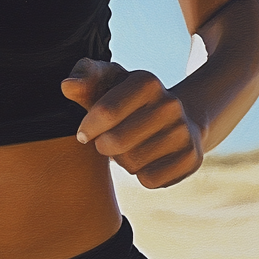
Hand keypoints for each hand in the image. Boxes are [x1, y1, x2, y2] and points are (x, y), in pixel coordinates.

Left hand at [61, 58, 202, 187]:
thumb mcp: (104, 83)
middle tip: (105, 142)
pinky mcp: (191, 158)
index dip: (88, 128)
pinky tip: (145, 159)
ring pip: (133, 163)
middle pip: (117, 142)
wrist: (171, 116)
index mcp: (146, 81)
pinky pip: (150, 180)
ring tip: (127, 147)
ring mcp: (184, 131)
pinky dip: (140, 174)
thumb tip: (67, 86)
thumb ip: (83, 78)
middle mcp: (170, 104)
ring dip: (122, 160)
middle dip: (104, 145)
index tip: (83, 134)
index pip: (106, 111)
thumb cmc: (123, 99)